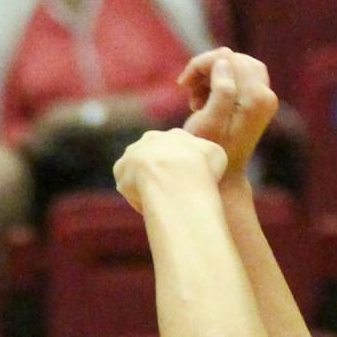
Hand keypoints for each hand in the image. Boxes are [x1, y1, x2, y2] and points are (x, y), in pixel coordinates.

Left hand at [112, 127, 227, 215]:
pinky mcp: (120, 168)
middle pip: (152, 156)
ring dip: (142, 183)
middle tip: (165, 192)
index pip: (174, 150)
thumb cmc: (202, 170)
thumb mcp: (216, 155)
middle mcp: (153, 138)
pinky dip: (132, 193)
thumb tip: (201, 161)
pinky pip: (125, 183)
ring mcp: (133, 152)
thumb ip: (205, 154)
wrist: (177, 178)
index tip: (180, 183)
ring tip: (154, 200)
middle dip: (157, 172)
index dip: (177, 169)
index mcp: (176, 135)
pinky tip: (144, 202)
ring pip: (136, 169)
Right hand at [179, 48, 277, 179]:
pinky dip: (221, 83)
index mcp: (255, 98)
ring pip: (240, 67)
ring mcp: (265, 99)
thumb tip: (224, 58)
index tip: (182, 83)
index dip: (204, 64)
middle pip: (238, 60)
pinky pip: (242, 78)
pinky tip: (205, 100)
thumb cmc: (208, 154)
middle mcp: (266, 95)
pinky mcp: (260, 103)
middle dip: (209, 68)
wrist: (224, 179)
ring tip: (195, 98)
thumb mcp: (208, 122)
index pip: (231, 60)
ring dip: (213, 76)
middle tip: (187, 89)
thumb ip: (220, 87)